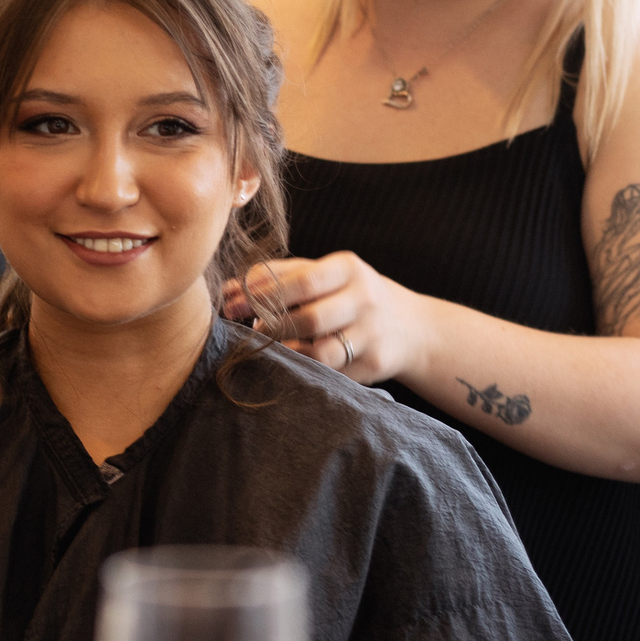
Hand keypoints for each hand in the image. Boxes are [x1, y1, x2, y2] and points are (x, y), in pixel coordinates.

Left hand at [220, 252, 422, 384]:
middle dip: (271, 327)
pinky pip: (330, 372)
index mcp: (348, 268)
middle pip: (309, 318)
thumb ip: (279, 277)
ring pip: (320, 352)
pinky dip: (307, 367)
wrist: (409, 327)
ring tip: (274, 346)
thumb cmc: (350, 295)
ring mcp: (372, 334)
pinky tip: (296, 360)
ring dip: (288, 351)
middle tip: (250, 330)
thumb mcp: (325, 275)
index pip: (302, 281)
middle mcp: (365, 299)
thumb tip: (230, 289)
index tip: (233, 304)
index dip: (263, 294)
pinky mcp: (374, 364)